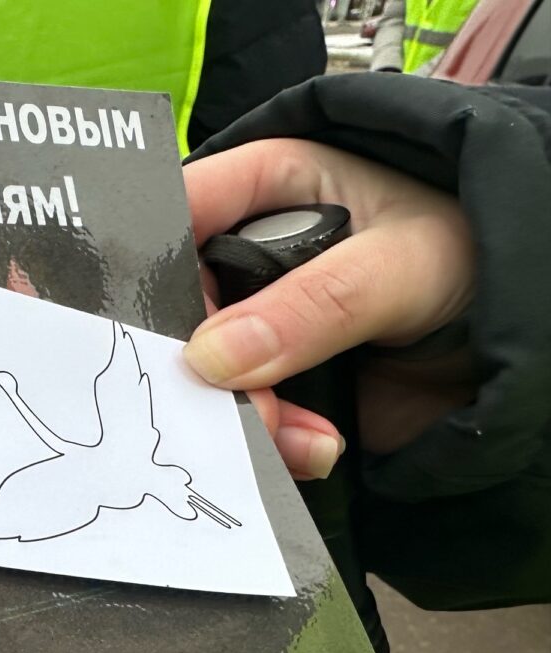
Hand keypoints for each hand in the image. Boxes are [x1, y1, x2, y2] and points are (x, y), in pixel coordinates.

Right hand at [183, 139, 475, 479]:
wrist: (531, 338)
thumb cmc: (481, 249)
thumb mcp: (403, 261)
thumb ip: (314, 303)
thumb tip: (215, 357)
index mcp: (268, 185)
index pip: (177, 216)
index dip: (156, 271)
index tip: (167, 333)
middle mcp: (249, 253)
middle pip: (181, 312)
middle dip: (206, 369)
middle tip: (247, 406)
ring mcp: (260, 324)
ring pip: (204, 376)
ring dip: (242, 417)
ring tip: (297, 438)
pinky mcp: (278, 382)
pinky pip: (241, 417)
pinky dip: (269, 444)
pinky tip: (314, 448)